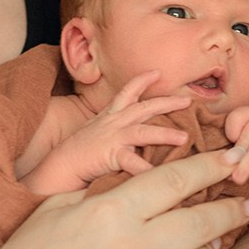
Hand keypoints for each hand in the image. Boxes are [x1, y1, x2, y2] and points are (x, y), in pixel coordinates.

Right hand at [0, 149, 248, 248]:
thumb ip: (109, 192)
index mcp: (111, 212)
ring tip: (209, 243)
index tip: (233, 159)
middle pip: (203, 222)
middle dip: (231, 209)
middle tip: (247, 203)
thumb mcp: (62, 207)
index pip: (178, 181)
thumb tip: (151, 179)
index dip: (212, 167)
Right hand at [43, 71, 191, 187]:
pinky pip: (132, 162)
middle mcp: (113, 123)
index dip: (142, 80)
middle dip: (167, 102)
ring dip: (165, 134)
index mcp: (111, 116)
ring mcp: (112, 138)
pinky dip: (146, 169)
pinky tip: (160, 175)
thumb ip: (117, 130)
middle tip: (188, 101)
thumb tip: (136, 135)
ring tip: (184, 138)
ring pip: (143, 131)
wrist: (59, 166)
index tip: (158, 72)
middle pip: (144, 107)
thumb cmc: (80, 153)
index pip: (127, 92)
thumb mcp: (99, 133)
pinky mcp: (110, 155)